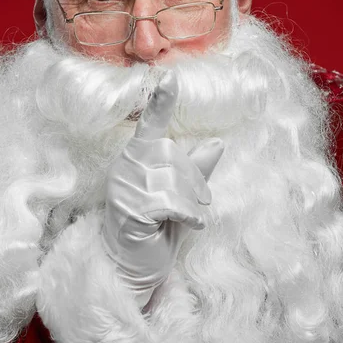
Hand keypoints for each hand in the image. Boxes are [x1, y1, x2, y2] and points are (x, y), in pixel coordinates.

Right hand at [101, 70, 223, 307]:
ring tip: (191, 216)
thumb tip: (218, 142)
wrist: (134, 266)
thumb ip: (196, 169)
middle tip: (199, 201)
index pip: (149, 124)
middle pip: (171, 154)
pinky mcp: (129, 210)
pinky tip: (193, 224)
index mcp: (137, 156)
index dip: (161, 101)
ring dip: (191, 201)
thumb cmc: (158, 227)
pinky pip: (169, 202)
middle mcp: (126, 166)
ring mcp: (123, 188)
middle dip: (192, 179)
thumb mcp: (182, 194)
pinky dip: (188, 213)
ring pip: (171, 180)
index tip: (170, 77)